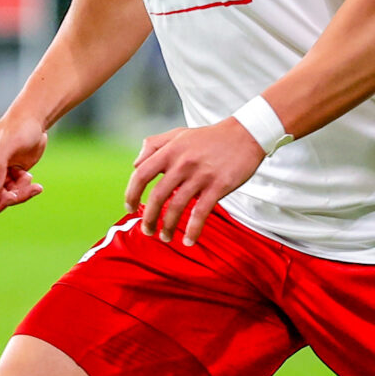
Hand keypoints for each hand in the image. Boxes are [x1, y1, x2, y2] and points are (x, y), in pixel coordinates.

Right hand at [0, 115, 47, 213]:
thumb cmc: (20, 127)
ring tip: (29, 182)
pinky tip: (31, 180)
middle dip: (1, 200)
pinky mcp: (6, 177)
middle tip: (17, 195)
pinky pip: (11, 194)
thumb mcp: (8, 143)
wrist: (35, 122)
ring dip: (15, 195)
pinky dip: (22, 191)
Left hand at [124, 119, 266, 245]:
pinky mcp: (218, 186)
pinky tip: (188, 240)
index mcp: (170, 151)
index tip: (129, 208)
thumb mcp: (178, 134)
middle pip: (157, 196)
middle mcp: (182, 163)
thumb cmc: (209, 137)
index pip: (141, 174)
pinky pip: (201, 213)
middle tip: (147, 230)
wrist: (245, 134)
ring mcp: (201, 175)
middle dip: (149, 217)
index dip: (131, 193)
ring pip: (177, 207)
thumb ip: (154, 145)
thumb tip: (135, 164)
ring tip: (165, 237)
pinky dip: (193, 230)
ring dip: (168, 227)